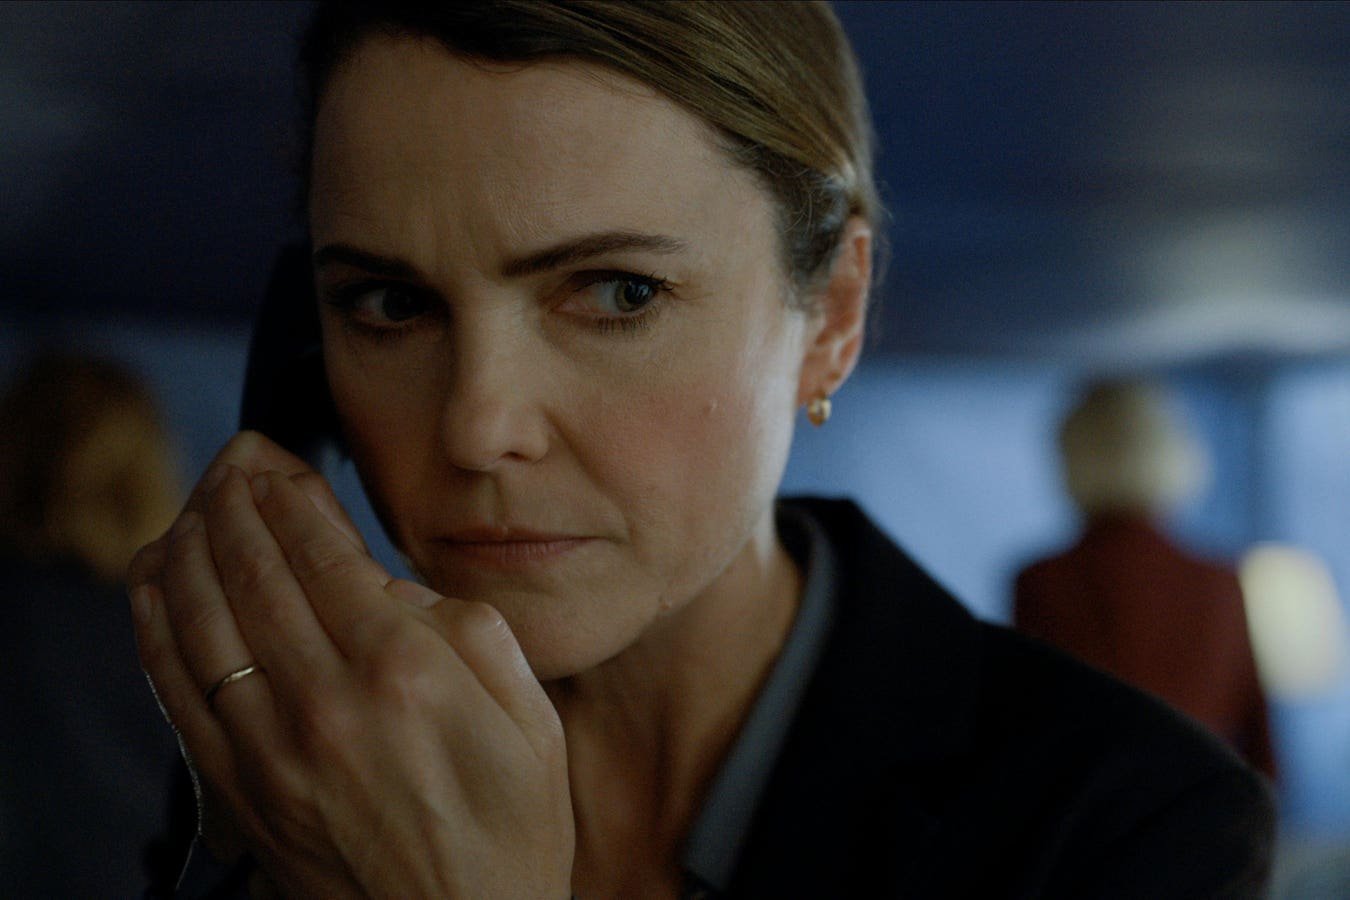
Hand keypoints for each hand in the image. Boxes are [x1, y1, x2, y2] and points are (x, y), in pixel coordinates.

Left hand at [129, 432, 574, 897]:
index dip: (289, 492)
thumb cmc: (510, 833)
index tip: (274, 457)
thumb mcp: (531, 717)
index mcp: (405, 671)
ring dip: (188, 544)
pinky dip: (155, 624)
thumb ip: (470, 632)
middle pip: (254, 570)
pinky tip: (156, 584)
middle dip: (232, 498)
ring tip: (195, 502)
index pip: (323, 553)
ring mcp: (271, 748)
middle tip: (231, 457)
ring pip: (202, 618)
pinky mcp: (239, 791)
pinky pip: (176, 689)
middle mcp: (326, 701)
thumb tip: (395, 591)